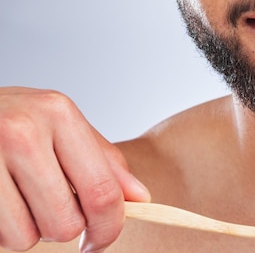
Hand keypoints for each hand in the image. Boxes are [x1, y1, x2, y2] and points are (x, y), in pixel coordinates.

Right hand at [0, 87, 150, 251]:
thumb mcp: (61, 124)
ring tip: (18, 197)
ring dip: (27, 229)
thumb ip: (102, 160)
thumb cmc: (13, 120)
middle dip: (63, 227)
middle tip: (49, 206)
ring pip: (27, 237)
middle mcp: (23, 132)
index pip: (101, 190)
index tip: (100, 240)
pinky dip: (1, 231)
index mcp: (59, 114)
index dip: (109, 227)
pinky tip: (0, 200)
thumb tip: (140, 197)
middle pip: (66, 223)